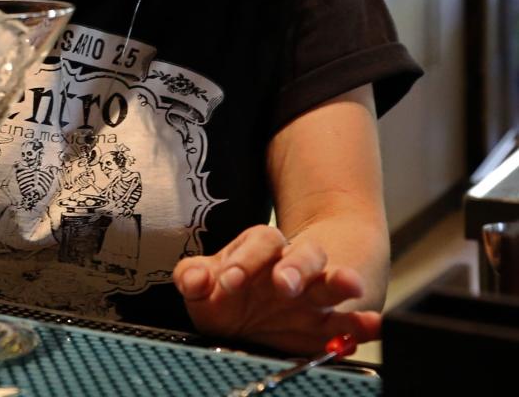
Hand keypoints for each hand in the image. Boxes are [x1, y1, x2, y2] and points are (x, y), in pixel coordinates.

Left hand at [173, 224, 381, 354]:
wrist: (253, 314)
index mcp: (260, 250)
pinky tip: (373, 325)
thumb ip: (194, 277)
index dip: (244, 260)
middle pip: (300, 255)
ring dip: (339, 283)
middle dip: (294, 267)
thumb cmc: (227, 293)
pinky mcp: (328, 323)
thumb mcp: (206, 284)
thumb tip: (193, 280)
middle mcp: (291, 266)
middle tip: (283, 284)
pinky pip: (349, 320)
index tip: (229, 281)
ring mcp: (313, 294)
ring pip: (330, 280)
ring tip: (350, 285)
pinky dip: (362, 324)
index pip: (259, 243)